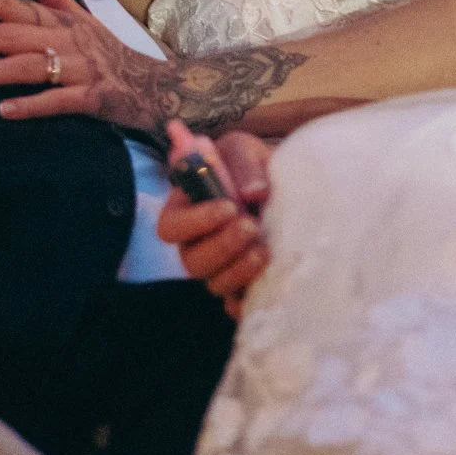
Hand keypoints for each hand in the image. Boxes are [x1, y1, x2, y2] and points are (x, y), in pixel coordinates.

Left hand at [0, 0, 176, 134]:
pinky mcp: (94, 97)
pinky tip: (3, 111)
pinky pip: (59, 100)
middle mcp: (68, 39)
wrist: (159, 86)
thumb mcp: (85, 21)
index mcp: (61, 20)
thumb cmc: (113, 55)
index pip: (11, 3)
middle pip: (12, 34)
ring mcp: (81, 68)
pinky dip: (32, 105)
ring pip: (29, 66)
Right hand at [158, 133, 272, 316]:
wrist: (284, 186)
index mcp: (184, 210)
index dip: (196, 222)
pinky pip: (236, 304)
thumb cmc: (250, 166)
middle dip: (221, 247)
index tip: (230, 207)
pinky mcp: (241, 283)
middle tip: (250, 226)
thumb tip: (253, 193)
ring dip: (237, 270)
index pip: (171, 227)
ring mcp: (219, 266)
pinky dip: (247, 302)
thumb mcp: (243, 150)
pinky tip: (266, 285)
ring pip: (214, 283)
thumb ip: (242, 163)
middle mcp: (196, 243)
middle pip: (191, 261)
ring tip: (264, 250)